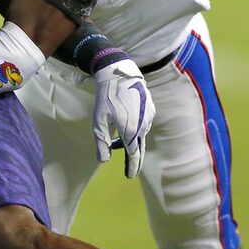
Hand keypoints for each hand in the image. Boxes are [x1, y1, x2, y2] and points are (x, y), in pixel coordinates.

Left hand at [92, 59, 155, 177]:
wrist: (119, 72)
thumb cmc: (105, 96)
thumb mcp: (98, 120)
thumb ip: (101, 141)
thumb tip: (103, 160)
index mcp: (131, 130)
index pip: (133, 155)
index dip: (132, 167)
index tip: (129, 176)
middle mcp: (143, 125)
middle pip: (139, 147)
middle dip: (134, 159)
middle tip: (130, 170)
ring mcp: (148, 116)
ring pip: (140, 135)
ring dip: (131, 142)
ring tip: (117, 144)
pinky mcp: (150, 108)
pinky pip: (143, 124)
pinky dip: (135, 130)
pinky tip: (125, 126)